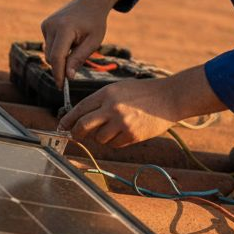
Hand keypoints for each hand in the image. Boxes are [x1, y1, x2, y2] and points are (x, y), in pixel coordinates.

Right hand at [41, 0, 125, 87]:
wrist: (90, 1)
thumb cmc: (95, 22)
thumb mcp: (93, 42)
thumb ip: (79, 58)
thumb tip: (68, 76)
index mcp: (65, 28)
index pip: (57, 57)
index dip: (58, 74)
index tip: (61, 87)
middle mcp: (51, 25)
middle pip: (52, 57)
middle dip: (62, 66)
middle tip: (75, 68)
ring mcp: (46, 24)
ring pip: (49, 53)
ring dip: (61, 56)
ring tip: (77, 44)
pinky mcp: (45, 25)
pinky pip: (49, 45)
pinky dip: (59, 48)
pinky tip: (70, 39)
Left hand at [57, 78, 179, 147]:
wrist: (169, 97)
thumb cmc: (145, 92)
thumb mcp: (120, 89)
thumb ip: (102, 101)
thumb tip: (82, 117)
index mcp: (107, 93)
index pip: (80, 109)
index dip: (68, 120)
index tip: (63, 126)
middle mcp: (111, 108)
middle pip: (83, 126)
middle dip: (76, 134)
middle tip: (76, 136)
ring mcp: (121, 122)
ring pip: (98, 139)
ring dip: (100, 138)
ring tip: (111, 130)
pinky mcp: (132, 135)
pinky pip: (114, 144)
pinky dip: (114, 141)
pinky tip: (123, 132)